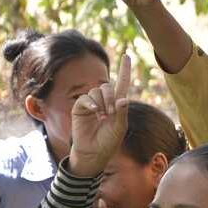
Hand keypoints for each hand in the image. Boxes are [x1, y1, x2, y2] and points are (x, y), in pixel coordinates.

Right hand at [68, 54, 130, 177]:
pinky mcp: (80, 107)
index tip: (127, 55)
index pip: (122, 83)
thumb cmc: (108, 141)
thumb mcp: (119, 127)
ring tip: (102, 117)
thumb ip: (122, 112)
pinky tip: (95, 112)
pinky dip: (91, 104)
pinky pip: (86, 98)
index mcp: (117, 104)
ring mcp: (91, 103)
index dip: (124, 70)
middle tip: (111, 113)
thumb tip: (124, 98)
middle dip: (111, 98)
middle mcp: (104, 101)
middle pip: (107, 86)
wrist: (93, 152)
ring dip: (102, 103)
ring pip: (97, 91)